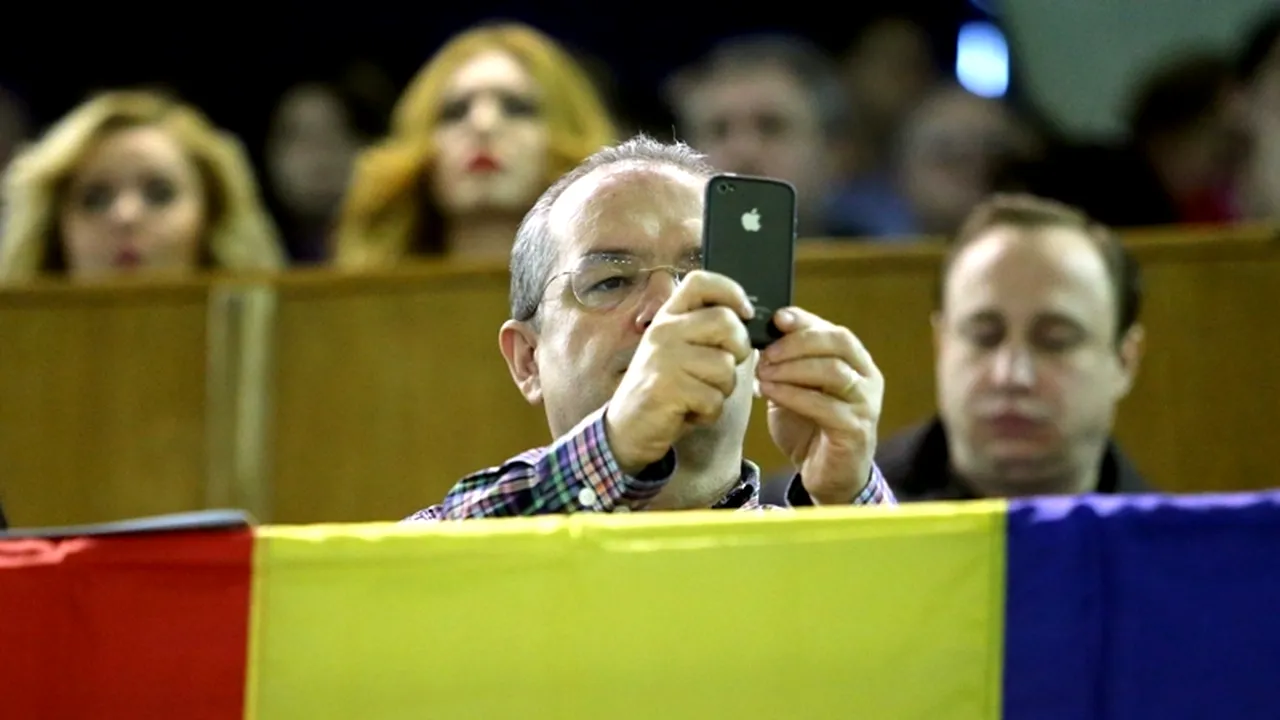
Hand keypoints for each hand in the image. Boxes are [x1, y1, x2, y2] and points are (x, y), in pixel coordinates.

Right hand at [605, 271, 753, 473]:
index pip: (701, 282)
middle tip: (725, 368)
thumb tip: (748, 320)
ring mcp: (663, 359)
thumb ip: (706, 333)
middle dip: (739, 350)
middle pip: (726, 322)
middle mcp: (664, 331)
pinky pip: (713, 398)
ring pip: (725, 367)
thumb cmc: (665, 388)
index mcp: (668, 317)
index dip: (731, 292)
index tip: (745, 313)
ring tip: (699, 395)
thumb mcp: (679, 351)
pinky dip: (709, 413)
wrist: (628, 428)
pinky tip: (690, 412)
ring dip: (722, 390)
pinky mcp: (666, 389)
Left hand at [756, 307, 883, 504]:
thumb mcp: (795, 387)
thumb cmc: (810, 427)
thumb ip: (786, 363)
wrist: (826, 475)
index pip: (834, 331)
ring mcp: (866, 404)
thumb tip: (761, 336)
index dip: (805, 321)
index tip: (776, 319)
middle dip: (797, 343)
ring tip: (763, 373)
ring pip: (833, 371)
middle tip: (766, 352)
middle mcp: (868, 379)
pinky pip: (824, 405)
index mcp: (856, 363)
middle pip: (838, 343)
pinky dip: (793, 395)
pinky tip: (769, 392)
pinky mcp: (856, 430)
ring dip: (792, 369)